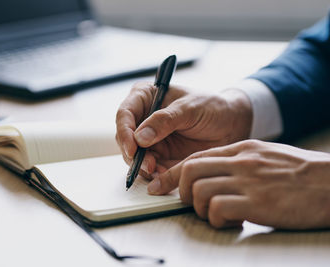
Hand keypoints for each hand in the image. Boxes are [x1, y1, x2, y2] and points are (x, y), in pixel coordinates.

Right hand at [115, 82, 251, 176]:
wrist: (231, 125)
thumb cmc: (212, 107)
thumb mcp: (190, 108)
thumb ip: (164, 120)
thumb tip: (140, 137)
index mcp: (146, 97)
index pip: (125, 114)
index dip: (125, 132)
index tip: (133, 148)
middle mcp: (143, 118)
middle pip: (125, 138)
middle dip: (133, 154)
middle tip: (148, 165)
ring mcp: (150, 138)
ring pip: (134, 156)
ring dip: (143, 166)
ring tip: (159, 171)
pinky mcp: (159, 155)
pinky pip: (149, 167)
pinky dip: (154, 174)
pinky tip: (165, 175)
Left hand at [148, 139, 329, 228]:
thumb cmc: (300, 172)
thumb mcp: (265, 156)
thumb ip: (238, 161)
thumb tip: (212, 173)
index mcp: (241, 149)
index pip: (196, 158)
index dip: (173, 173)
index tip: (160, 185)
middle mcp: (241, 162)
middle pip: (190, 171)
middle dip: (182, 191)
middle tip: (192, 203)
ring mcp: (249, 181)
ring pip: (200, 191)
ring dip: (201, 209)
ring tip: (217, 215)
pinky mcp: (258, 203)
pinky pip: (219, 208)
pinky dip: (218, 219)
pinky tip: (232, 222)